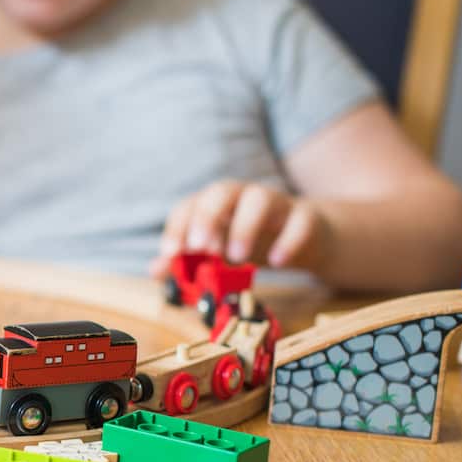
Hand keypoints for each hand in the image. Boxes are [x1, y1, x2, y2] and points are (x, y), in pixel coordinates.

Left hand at [151, 181, 330, 277]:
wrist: (305, 236)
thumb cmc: (250, 242)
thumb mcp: (217, 253)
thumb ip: (186, 261)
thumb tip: (155, 270)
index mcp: (215, 204)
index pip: (190, 205)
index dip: (177, 226)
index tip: (171, 253)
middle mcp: (243, 197)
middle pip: (222, 191)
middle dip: (207, 217)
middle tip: (200, 248)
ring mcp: (276, 204)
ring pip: (260, 199)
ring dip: (245, 227)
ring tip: (237, 258)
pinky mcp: (306, 217)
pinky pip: (300, 220)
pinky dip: (288, 240)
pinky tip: (277, 262)